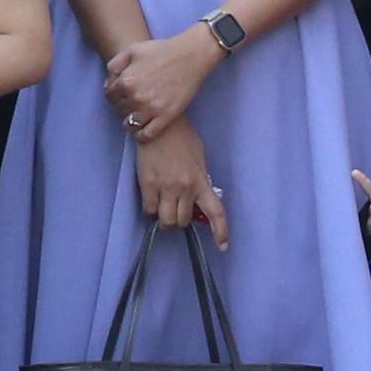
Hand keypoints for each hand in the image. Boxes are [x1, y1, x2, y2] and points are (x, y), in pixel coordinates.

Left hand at [102, 27, 221, 138]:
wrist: (190, 56)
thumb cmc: (161, 50)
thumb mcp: (132, 50)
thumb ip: (114, 66)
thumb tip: (108, 85)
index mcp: (126, 81)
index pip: (109, 96)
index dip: (114, 94)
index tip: (121, 93)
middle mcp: (136, 97)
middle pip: (119, 110)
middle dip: (122, 105)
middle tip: (132, 101)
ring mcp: (151, 109)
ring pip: (129, 125)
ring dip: (129, 121)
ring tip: (136, 114)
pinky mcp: (165, 117)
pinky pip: (146, 135)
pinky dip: (140, 135)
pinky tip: (142, 129)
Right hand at [132, 119, 224, 234]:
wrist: (159, 124)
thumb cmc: (182, 137)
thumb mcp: (199, 158)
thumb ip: (200, 179)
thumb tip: (198, 196)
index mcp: (201, 181)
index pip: (215, 212)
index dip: (220, 232)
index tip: (223, 246)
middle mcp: (185, 188)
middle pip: (183, 221)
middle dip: (180, 220)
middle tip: (177, 209)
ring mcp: (166, 187)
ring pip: (166, 221)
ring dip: (165, 219)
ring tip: (164, 208)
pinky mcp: (148, 184)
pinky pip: (149, 210)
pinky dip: (151, 210)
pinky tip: (152, 201)